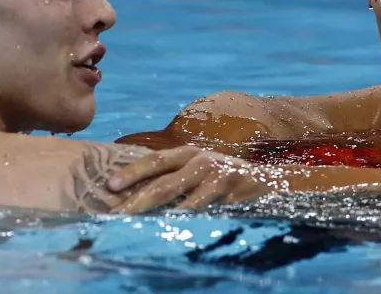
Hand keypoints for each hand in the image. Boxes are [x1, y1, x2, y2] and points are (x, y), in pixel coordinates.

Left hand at [105, 146, 291, 212]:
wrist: (271, 179)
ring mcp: (215, 171)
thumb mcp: (201, 170)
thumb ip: (177, 176)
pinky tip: (173, 227)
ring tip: (137, 224)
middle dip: (136, 198)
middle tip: (116, 213)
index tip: (109, 186)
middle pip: (161, 180)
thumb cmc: (227, 178)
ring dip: (156, 212)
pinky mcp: (230, 185)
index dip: (131, 172)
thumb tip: (138, 194)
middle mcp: (198, 158)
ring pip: (179, 194)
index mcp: (187, 153)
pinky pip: (203, 206)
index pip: (153, 161)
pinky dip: (187, 217)